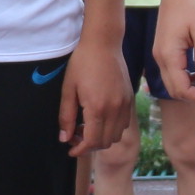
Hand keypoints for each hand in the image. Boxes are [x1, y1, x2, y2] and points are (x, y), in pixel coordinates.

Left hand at [60, 40, 134, 157]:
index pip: (91, 141)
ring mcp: (124, 105)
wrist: (104, 44)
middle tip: (75, 136)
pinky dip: (112, 129)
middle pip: (105, 142)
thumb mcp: (68, 89)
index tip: (71, 151)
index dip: (80, 150)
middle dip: (89, 145)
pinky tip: (100, 119)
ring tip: (87, 127)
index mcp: (97, 108)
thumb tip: (64, 138)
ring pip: (116, 136)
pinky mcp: (129, 99)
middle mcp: (114, 109)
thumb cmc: (82, 63)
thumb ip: (66, 116)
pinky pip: (123, 124)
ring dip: (101, 138)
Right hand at [155, 0, 194, 105]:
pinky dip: (186, 78)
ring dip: (191, 88)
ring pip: (173, 82)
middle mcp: (160, 58)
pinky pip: (173, 72)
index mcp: (169, 55)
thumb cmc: (191, 6)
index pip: (181, 88)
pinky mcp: (163, 49)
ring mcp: (159, 54)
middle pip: (175, 90)